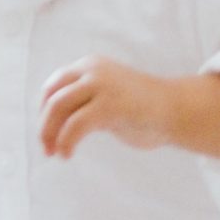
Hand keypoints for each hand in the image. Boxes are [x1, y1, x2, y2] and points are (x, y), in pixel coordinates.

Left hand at [37, 56, 179, 159]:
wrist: (176, 109)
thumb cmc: (141, 108)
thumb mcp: (106, 95)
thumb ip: (83, 100)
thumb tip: (52, 122)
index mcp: (90, 66)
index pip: (54, 85)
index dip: (43, 110)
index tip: (47, 132)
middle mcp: (93, 71)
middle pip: (53, 97)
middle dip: (44, 125)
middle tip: (45, 148)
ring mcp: (101, 86)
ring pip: (59, 108)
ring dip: (50, 134)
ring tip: (55, 153)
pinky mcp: (109, 106)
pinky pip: (75, 125)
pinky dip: (66, 141)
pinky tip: (67, 154)